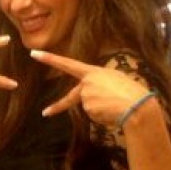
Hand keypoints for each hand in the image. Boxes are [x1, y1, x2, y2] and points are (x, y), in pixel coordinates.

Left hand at [30, 49, 149, 125]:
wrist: (137, 106)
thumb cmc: (132, 91)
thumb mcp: (116, 79)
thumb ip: (100, 83)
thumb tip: (91, 95)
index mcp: (92, 72)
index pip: (67, 63)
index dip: (50, 58)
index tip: (33, 53)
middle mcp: (86, 84)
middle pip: (71, 97)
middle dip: (57, 107)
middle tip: (44, 113)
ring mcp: (86, 98)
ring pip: (89, 107)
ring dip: (101, 109)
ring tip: (116, 105)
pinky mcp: (89, 111)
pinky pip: (94, 115)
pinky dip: (103, 116)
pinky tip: (113, 112)